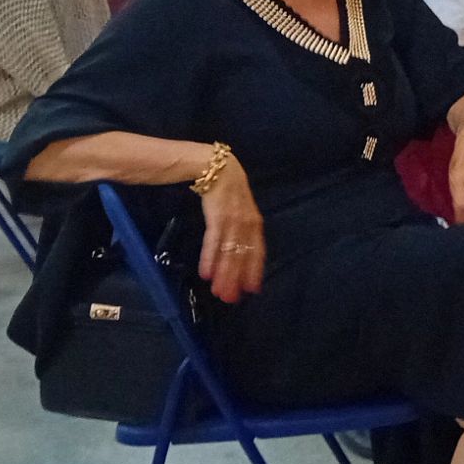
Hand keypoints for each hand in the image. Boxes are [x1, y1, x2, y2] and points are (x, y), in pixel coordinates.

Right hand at [196, 156, 264, 302]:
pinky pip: (214, 239)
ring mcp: (233, 217)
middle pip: (244, 254)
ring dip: (224, 273)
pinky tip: (206, 273)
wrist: (213, 164)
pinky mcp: (218, 213)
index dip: (254, 270)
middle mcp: (247, 220)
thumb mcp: (236, 209)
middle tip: (231, 299)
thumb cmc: (223, 189)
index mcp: (254, 221)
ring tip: (219, 291)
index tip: (252, 290)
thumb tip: (233, 252)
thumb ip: (237, 228)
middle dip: (237, 278)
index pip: (257, 251)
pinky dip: (211, 257)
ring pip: (230, 250)